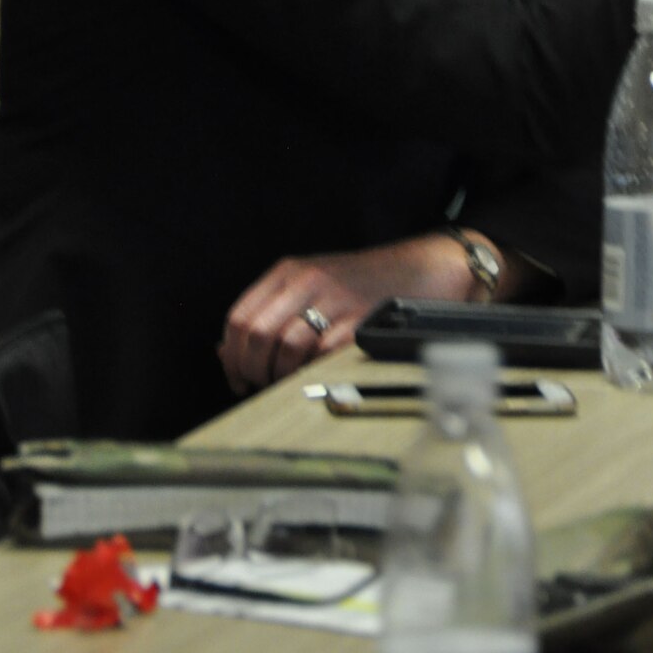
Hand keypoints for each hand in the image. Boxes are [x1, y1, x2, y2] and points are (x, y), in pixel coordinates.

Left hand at [217, 232, 475, 395]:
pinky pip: (322, 355)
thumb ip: (272, 312)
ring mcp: (335, 300)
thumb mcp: (313, 284)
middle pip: (257, 335)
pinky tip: (319, 374)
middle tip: (263, 385)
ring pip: (285, 347)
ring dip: (282, 375)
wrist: (427, 267)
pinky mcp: (361, 320)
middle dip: (254, 370)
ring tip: (292, 380)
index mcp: (289, 271)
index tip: (238, 377)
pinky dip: (314, 372)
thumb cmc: (367, 282)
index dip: (232, 355)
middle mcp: (307, 281)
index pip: (239, 317)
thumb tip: (226, 353)